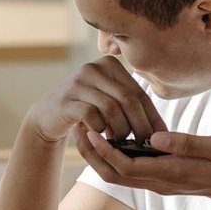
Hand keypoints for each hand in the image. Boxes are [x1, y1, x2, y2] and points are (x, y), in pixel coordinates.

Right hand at [26, 57, 166, 144]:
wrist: (48, 114)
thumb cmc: (87, 110)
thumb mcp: (109, 101)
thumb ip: (130, 105)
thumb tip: (162, 130)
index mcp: (110, 65)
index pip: (139, 92)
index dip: (152, 116)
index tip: (160, 137)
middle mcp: (94, 67)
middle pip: (128, 99)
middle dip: (139, 125)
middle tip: (143, 144)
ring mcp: (78, 82)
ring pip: (111, 108)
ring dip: (120, 130)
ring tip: (122, 142)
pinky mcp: (66, 99)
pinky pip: (92, 116)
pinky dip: (100, 130)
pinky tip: (101, 137)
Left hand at [74, 124, 210, 209]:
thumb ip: (189, 143)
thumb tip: (156, 138)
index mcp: (172, 172)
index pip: (128, 166)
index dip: (105, 151)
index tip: (91, 130)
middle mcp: (160, 182)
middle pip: (114, 174)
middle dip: (92, 154)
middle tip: (76, 128)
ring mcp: (159, 183)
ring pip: (118, 176)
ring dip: (98, 157)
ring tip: (85, 131)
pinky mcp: (161, 178)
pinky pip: (129, 172)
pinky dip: (113, 157)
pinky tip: (108, 138)